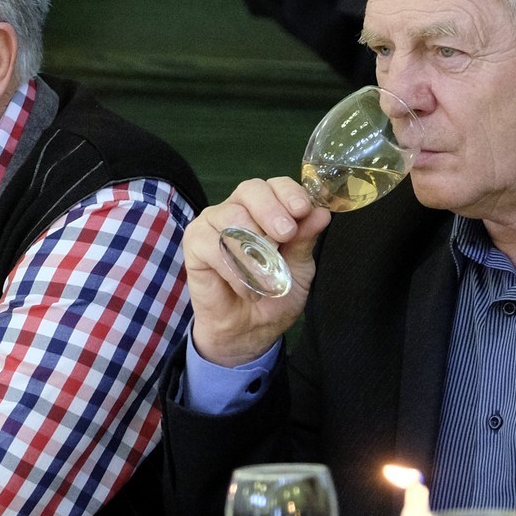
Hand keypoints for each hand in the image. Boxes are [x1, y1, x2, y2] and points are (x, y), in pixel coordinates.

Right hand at [183, 177, 328, 367]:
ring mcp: (212, 224)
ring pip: (230, 216)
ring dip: (253, 249)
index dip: (289, 193)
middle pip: (250, 190)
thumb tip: (321, 213)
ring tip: (267, 278)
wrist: (250, 330)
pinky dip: (233, 268)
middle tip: (285, 234)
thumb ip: (306, 240)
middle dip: (270, 210)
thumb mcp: (299, 268)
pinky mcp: (194, 244)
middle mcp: (238, 209)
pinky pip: (211, 244)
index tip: (302, 211)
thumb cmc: (274, 295)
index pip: (276, 185)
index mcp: (267, 209)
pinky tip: (245, 288)